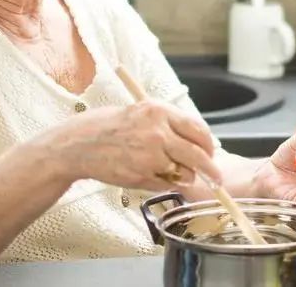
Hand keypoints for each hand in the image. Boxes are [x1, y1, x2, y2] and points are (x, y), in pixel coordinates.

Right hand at [46, 100, 221, 190]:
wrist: (80, 143)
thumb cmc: (110, 126)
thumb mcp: (142, 112)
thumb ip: (169, 124)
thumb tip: (196, 141)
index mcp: (160, 112)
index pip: (198, 130)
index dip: (208, 145)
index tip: (211, 152)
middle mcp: (158, 132)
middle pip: (198, 155)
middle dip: (210, 169)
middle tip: (215, 178)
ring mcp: (150, 156)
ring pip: (185, 173)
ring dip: (184, 176)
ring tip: (170, 170)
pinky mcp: (141, 175)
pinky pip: (166, 184)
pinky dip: (166, 183)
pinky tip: (151, 174)